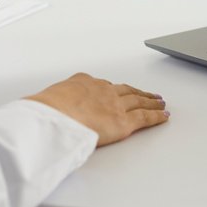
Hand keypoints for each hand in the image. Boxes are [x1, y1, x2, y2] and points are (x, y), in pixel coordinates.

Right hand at [26, 72, 167, 146]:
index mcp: (83, 83)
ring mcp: (114, 105)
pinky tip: (164, 115)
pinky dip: (156, 116)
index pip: (103, 85)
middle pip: (126, 91)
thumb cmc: (44, 111)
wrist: (52, 116)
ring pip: (138, 101)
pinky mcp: (123, 122)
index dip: (114, 89)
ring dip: (150, 101)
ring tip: (159, 102)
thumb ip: (52, 106)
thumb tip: (43, 113)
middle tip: (148, 94)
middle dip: (138, 92)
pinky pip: (144, 118)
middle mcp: (102, 90)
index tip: (119, 90)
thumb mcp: (45, 102)